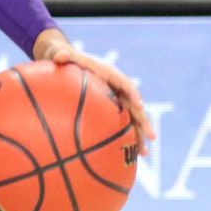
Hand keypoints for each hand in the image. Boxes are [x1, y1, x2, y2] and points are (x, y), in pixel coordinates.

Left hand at [33, 29, 155, 155]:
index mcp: (107, 73)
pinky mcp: (109, 107)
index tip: (140, 106)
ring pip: (130, 118)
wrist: (63, 60)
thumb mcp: (60, 54)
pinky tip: (126, 156)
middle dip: (143, 121)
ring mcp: (114, 98)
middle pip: (133, 105)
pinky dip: (123, 137)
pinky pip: (118, 123)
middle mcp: (115, 86)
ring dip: (138, 134)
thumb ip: (61, 55)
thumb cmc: (62, 58)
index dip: (133, 94)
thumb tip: (59, 56)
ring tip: (144, 154)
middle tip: (151, 137)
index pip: (124, 83)